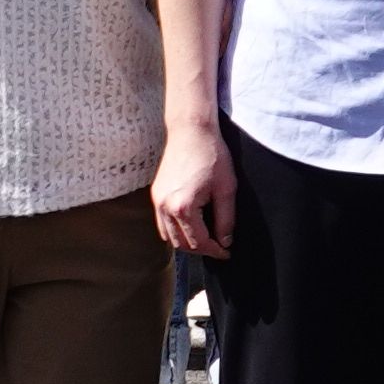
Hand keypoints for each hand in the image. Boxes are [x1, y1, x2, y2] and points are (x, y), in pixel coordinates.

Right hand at [153, 120, 238, 254]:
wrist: (191, 131)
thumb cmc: (212, 155)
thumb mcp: (226, 188)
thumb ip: (226, 219)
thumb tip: (225, 241)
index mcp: (183, 207)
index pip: (199, 242)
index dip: (216, 250)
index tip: (228, 252)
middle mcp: (165, 208)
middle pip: (181, 244)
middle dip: (201, 249)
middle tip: (219, 246)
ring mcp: (157, 201)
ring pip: (169, 236)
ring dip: (186, 242)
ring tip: (206, 237)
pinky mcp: (155, 194)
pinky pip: (162, 223)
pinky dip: (174, 231)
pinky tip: (190, 226)